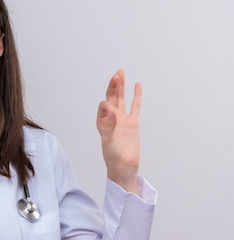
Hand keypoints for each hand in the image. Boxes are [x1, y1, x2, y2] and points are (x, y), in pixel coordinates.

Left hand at [96, 70, 140, 193]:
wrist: (124, 166)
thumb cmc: (112, 156)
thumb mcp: (108, 141)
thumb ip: (110, 125)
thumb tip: (112, 110)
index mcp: (102, 122)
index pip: (103, 107)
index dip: (106, 104)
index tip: (110, 108)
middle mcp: (111, 119)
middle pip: (112, 98)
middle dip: (113, 86)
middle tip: (117, 74)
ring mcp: (123, 120)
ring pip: (122, 99)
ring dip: (121, 87)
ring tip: (121, 73)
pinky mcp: (133, 123)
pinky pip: (135, 107)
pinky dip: (136, 96)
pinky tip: (137, 85)